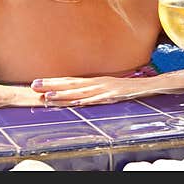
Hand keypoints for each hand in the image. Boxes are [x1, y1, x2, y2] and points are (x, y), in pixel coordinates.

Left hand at [30, 75, 158, 106]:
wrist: (150, 85)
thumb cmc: (128, 88)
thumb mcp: (108, 87)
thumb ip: (94, 91)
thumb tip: (78, 96)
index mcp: (94, 80)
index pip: (70, 81)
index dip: (53, 82)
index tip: (37, 82)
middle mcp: (97, 82)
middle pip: (70, 84)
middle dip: (51, 85)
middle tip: (33, 85)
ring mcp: (105, 88)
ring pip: (80, 92)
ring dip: (63, 95)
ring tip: (48, 97)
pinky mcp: (114, 94)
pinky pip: (98, 99)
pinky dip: (86, 100)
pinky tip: (75, 102)